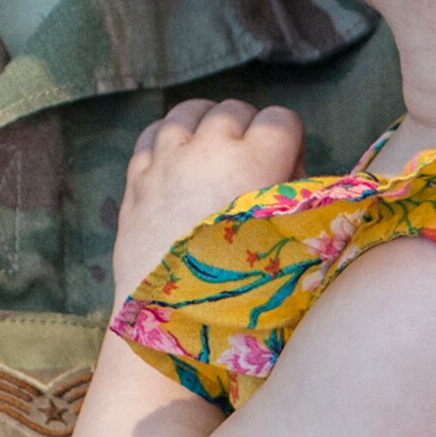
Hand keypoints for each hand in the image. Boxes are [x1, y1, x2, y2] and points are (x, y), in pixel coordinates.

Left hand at [113, 97, 303, 294]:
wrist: (173, 327)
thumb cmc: (245, 294)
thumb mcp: (295, 247)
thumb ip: (301, 203)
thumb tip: (296, 179)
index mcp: (253, 163)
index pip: (281, 119)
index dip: (290, 141)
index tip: (287, 168)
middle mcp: (207, 151)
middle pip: (234, 109)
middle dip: (249, 130)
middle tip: (250, 168)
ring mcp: (165, 163)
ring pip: (187, 111)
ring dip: (205, 124)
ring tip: (211, 151)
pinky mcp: (135, 182)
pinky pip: (151, 135)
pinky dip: (166, 139)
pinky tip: (174, 158)